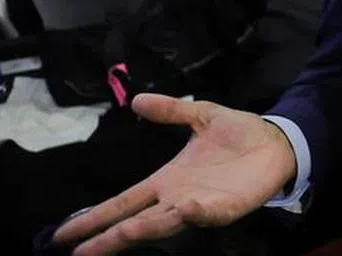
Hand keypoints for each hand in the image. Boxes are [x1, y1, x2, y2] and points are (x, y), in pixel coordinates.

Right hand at [52, 94, 296, 255]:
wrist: (276, 140)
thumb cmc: (239, 134)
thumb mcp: (201, 115)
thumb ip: (172, 111)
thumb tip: (137, 99)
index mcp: (167, 180)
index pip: (124, 202)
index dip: (96, 217)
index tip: (65, 233)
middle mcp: (177, 197)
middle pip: (135, 221)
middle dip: (108, 237)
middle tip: (78, 253)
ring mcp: (201, 204)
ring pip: (165, 223)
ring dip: (144, 229)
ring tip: (120, 235)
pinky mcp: (227, 207)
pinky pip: (208, 213)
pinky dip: (195, 213)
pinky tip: (182, 209)